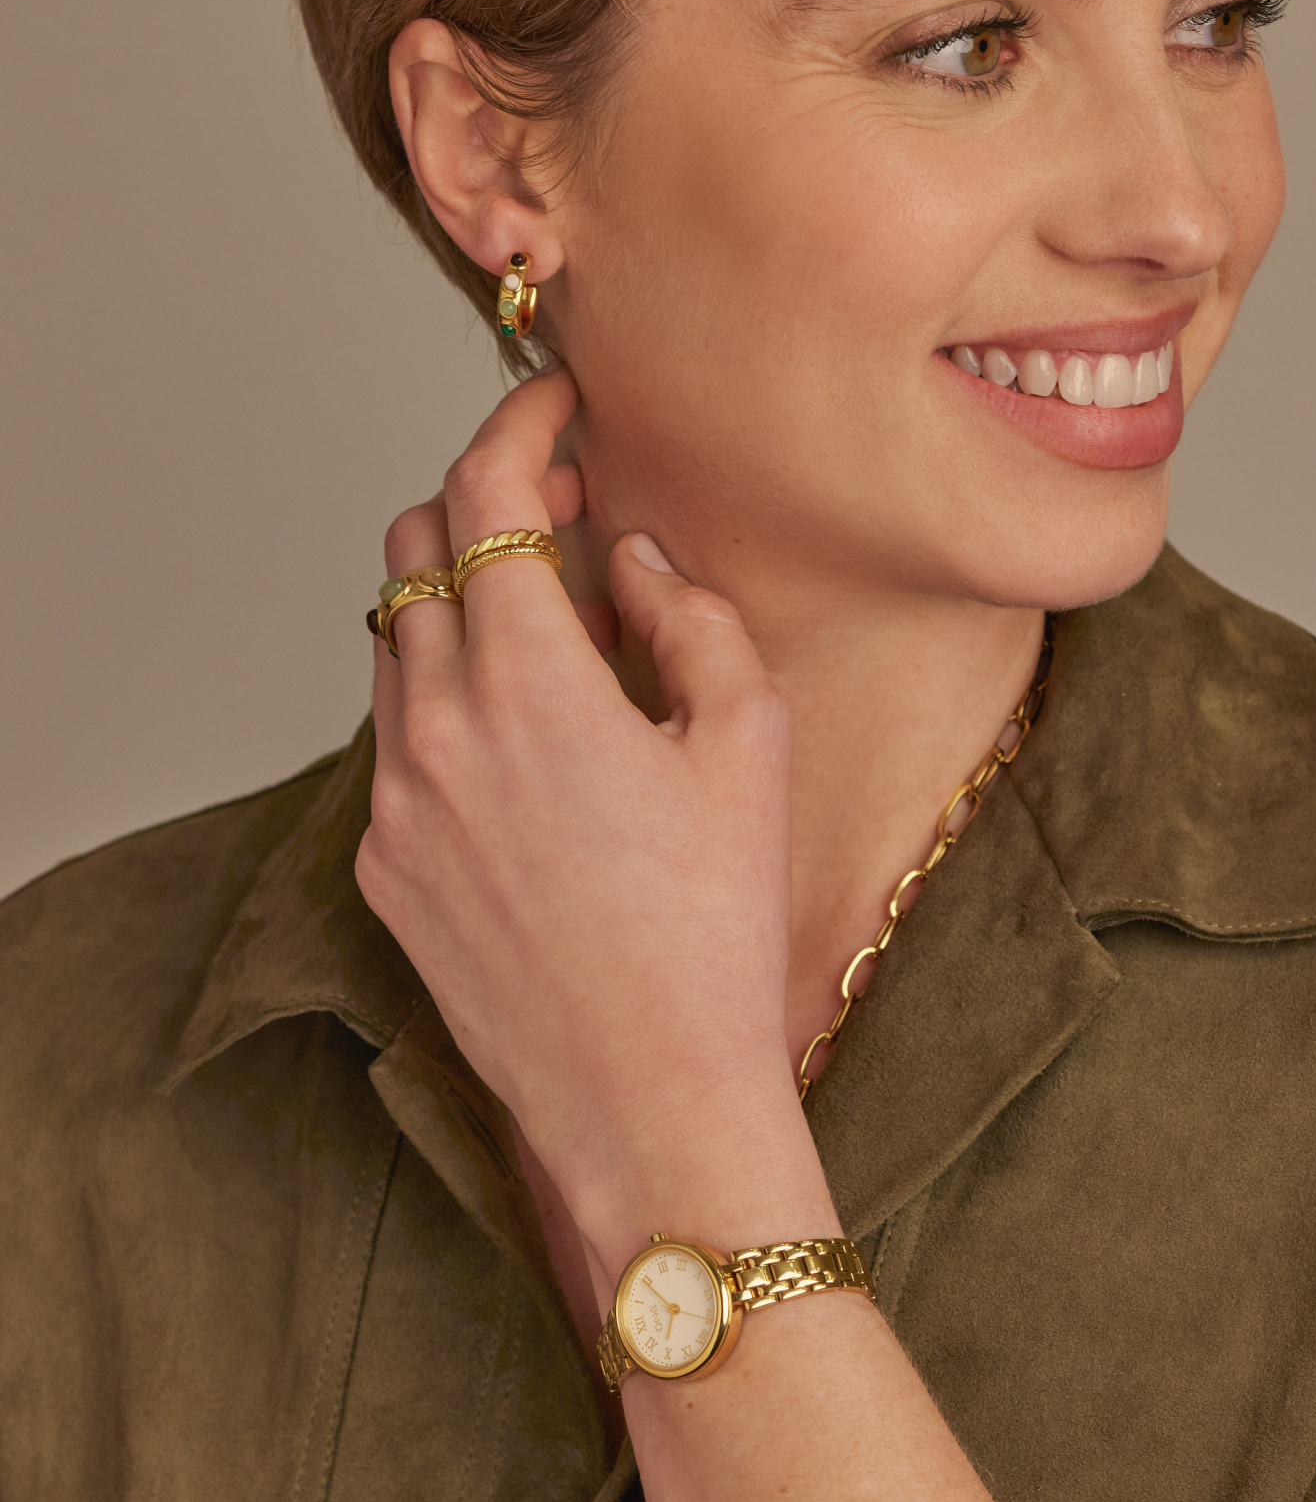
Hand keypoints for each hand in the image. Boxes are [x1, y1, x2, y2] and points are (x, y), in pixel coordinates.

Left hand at [356, 370, 832, 1281]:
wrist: (646, 1094)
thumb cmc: (715, 927)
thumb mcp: (748, 744)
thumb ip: (692, 615)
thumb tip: (634, 559)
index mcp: (527, 678)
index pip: (485, 490)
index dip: (520, 421)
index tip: (557, 406)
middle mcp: (433, 724)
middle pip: (413, 545)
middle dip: (481, 502)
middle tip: (565, 518)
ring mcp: (393, 797)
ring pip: (393, 639)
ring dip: (461, 602)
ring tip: (560, 645)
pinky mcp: (381, 862)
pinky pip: (393, 736)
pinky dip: (445, 699)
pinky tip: (527, 750)